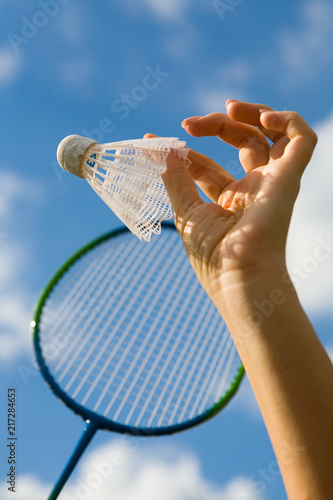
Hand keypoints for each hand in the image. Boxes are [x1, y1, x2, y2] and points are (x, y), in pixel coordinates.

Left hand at [145, 100, 316, 297]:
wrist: (237, 276)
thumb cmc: (212, 254)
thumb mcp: (185, 211)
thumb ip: (175, 177)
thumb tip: (158, 149)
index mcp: (227, 200)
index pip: (206, 165)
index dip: (183, 151)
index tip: (154, 140)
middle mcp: (252, 188)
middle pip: (239, 142)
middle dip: (215, 125)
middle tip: (189, 125)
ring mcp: (272, 181)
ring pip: (272, 135)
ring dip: (251, 114)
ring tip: (229, 108)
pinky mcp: (290, 178)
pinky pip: (303, 140)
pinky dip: (288, 120)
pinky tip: (263, 117)